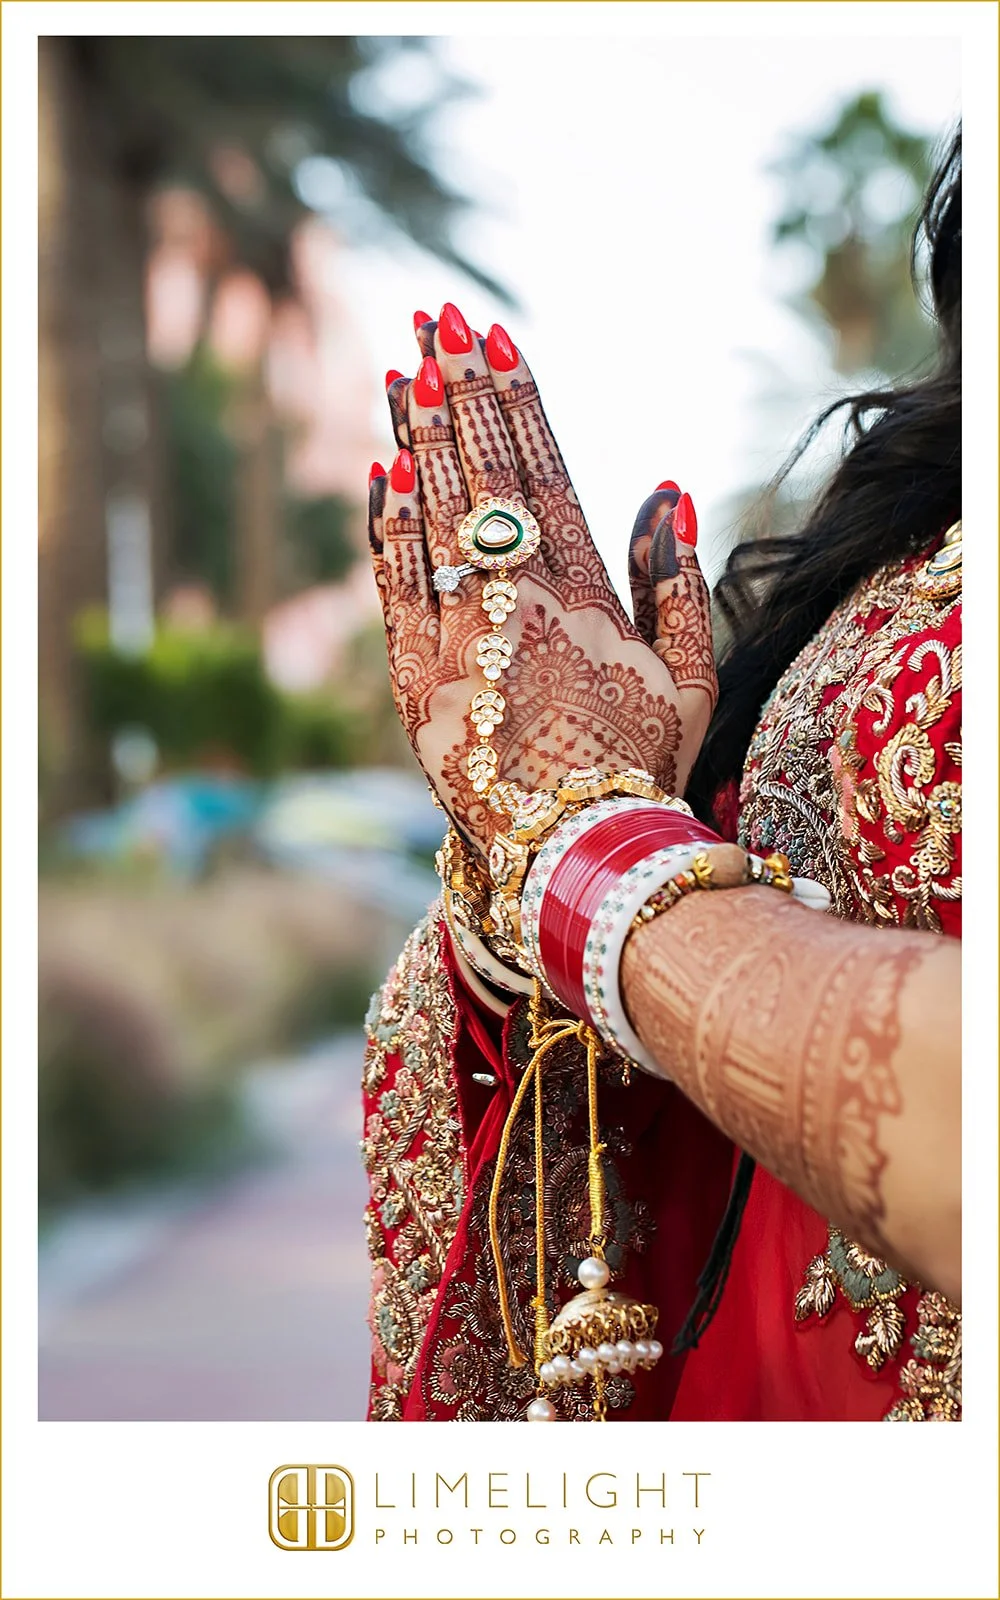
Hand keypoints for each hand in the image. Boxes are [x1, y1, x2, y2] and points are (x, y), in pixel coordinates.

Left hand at [368, 304, 715, 851]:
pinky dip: (390, 523)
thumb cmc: (643, 775)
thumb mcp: (691, 682)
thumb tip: (666, 488)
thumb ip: (678, 584)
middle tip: (434, 321)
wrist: (579, 860)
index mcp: (590, 599)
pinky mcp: (418, 679)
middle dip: (460, 393)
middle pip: (486, 478)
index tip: (494, 340)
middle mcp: (523, 605)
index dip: (518, 402)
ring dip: (421, 437)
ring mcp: (464, 639)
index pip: (546, 475)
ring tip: (404, 369)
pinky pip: (398, 585)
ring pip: (438, 518)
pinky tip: (384, 467)